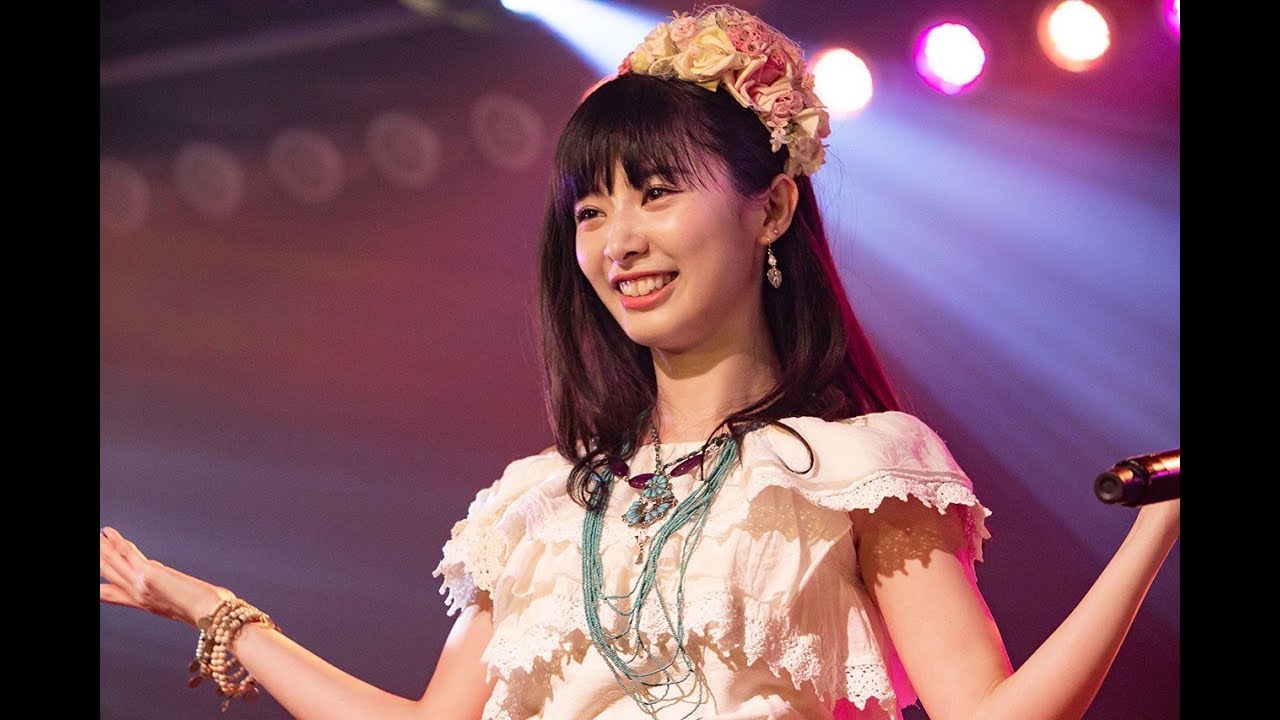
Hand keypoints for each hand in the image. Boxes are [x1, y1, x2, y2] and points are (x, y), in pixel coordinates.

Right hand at [100, 526, 234, 627]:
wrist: (210, 614)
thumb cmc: (201, 611)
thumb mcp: (174, 600)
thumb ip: (160, 584)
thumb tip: (153, 567)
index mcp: (142, 603)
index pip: (109, 595)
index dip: (98, 588)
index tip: (94, 579)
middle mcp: (136, 595)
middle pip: (108, 574)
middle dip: (97, 560)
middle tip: (91, 546)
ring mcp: (140, 585)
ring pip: (112, 563)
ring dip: (101, 548)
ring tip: (95, 538)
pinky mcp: (148, 574)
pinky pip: (127, 554)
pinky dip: (117, 541)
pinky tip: (107, 532)